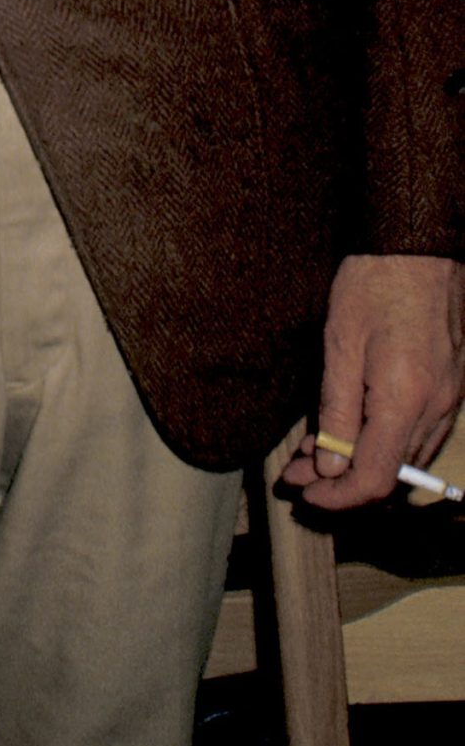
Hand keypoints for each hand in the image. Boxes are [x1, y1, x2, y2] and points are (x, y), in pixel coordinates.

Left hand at [278, 253, 464, 508]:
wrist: (417, 248)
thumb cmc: (373, 285)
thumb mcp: (340, 345)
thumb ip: (335, 411)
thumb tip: (328, 466)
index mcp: (404, 400)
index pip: (375, 479)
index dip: (339, 498)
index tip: (305, 493)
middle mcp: (434, 409)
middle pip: (392, 475)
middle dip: (341, 483)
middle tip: (296, 474)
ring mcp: (448, 401)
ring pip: (406, 459)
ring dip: (361, 464)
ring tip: (314, 453)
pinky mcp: (449, 388)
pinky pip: (418, 435)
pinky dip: (384, 443)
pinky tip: (350, 430)